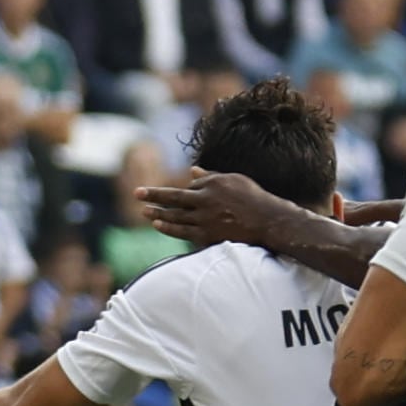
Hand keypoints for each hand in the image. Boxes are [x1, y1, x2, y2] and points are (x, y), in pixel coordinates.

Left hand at [135, 170, 298, 251]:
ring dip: (157, 213)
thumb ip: (211, 176)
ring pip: (175, 215)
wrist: (268, 221)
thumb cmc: (254, 198)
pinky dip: (169, 227)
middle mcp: (206, 200)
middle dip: (154, 194)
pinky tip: (157, 224)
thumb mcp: (234, 180)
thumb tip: (192, 171)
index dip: (189, 190)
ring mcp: (205, 218)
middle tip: (136, 193)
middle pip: (174, 197)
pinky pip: (183, 231)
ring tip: (143, 211)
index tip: (189, 195)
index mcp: (213, 184)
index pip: (191, 186)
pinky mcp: (208, 234)